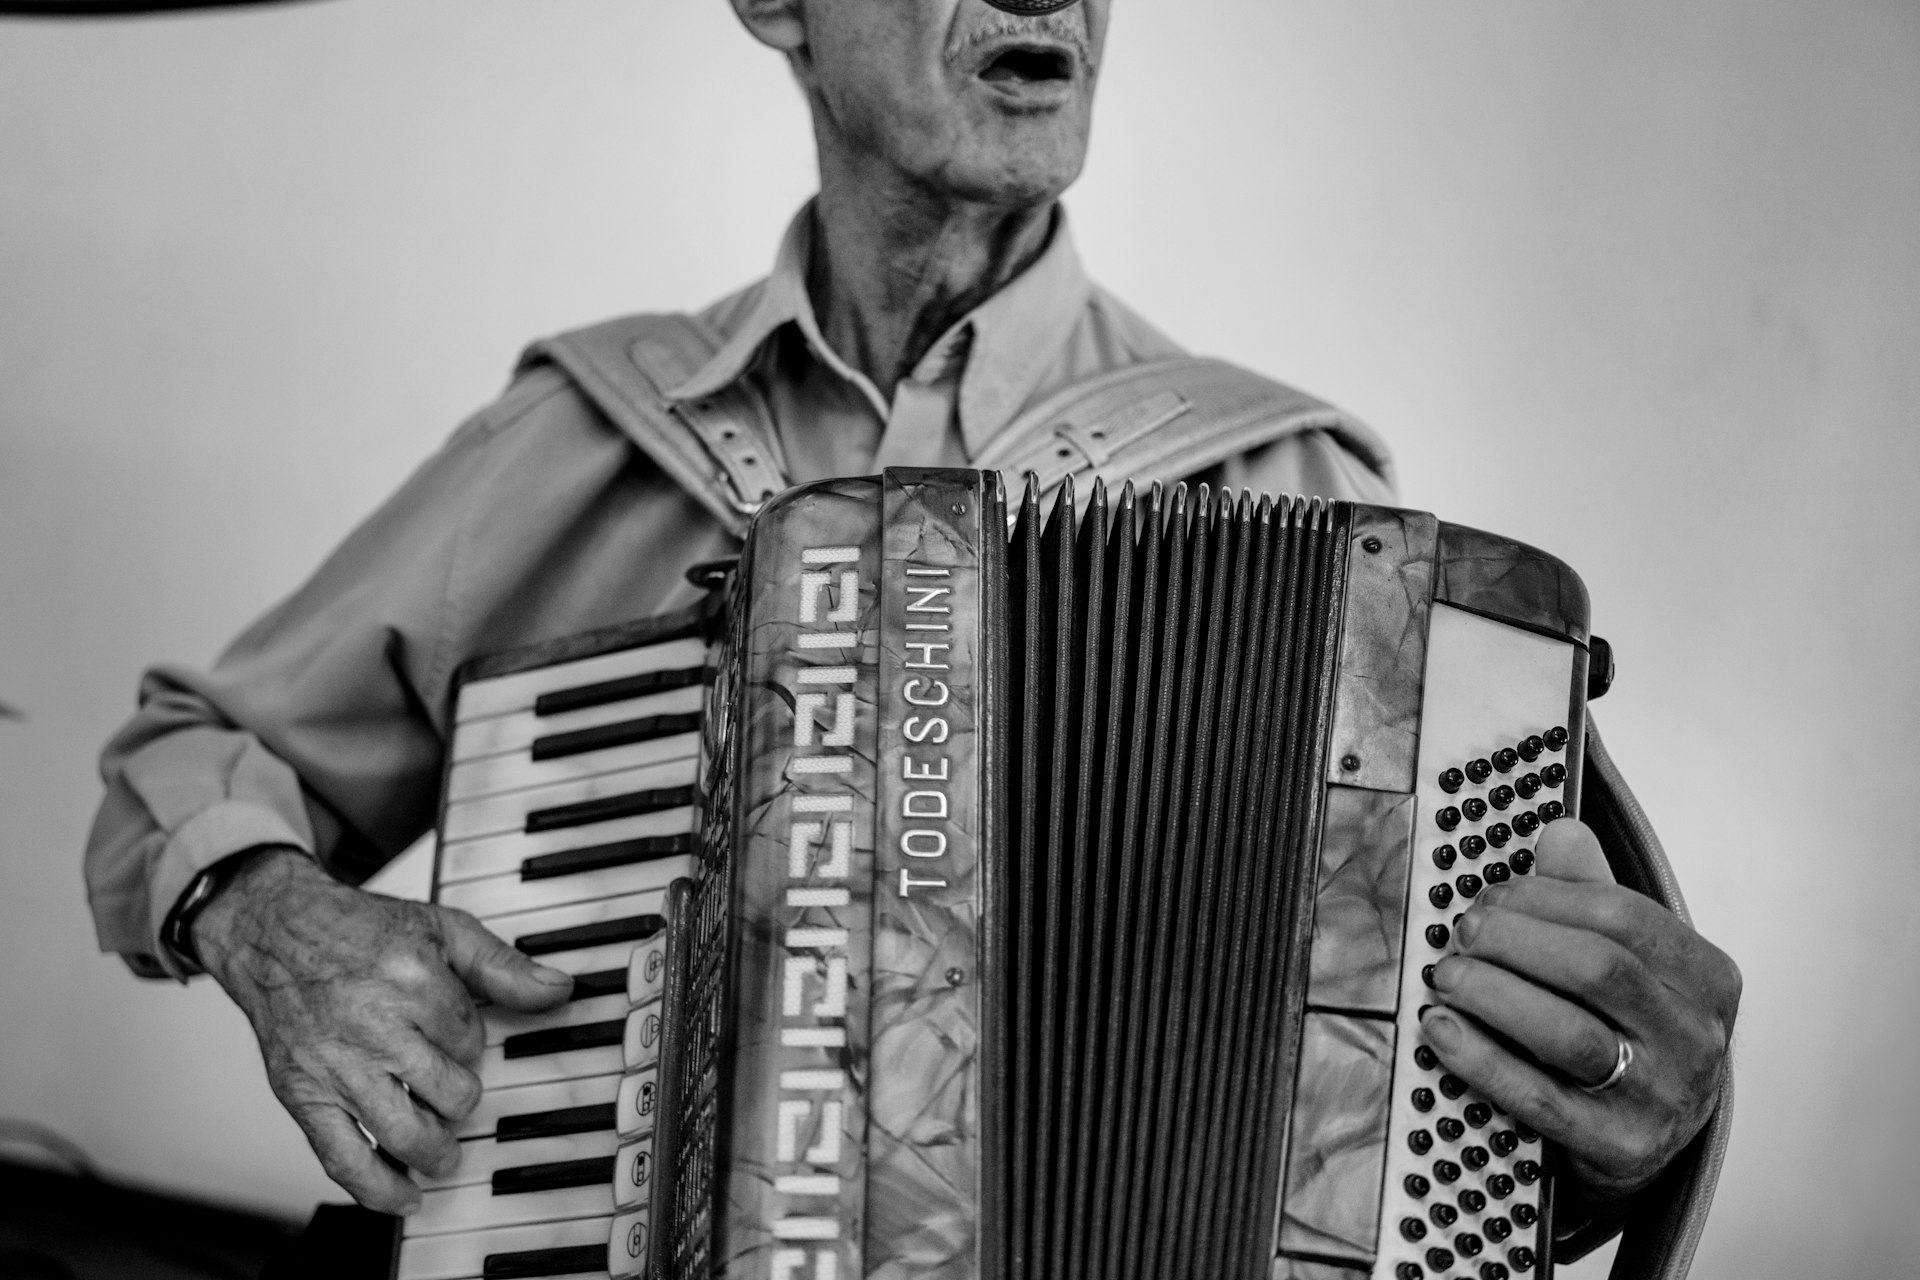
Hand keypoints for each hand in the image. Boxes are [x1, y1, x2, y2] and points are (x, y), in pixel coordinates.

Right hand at [192, 846, 574, 1212]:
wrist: (274, 933)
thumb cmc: (356, 931)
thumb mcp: (441, 929)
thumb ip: (501, 966)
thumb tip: (557, 990)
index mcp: (414, 981)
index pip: (473, 1041)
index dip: (473, 1046)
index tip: (458, 1040)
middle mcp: (375, 1027)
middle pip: (451, 1092)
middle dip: (461, 1096)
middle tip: (452, 1090)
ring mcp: (337, 1067)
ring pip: (407, 1133)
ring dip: (436, 1150)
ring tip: (444, 1150)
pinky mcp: (302, 1096)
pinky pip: (343, 1159)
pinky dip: (379, 1190)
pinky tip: (406, 1199)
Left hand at [1419, 819, 1739, 1201]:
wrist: (1648, 1136)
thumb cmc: (1630, 1034)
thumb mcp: (1628, 961)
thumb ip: (1593, 894)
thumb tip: (1559, 832)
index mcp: (1706, 978)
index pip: (1623, 917)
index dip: (1544, 898)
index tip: (1490, 897)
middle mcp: (1696, 1039)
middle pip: (1597, 969)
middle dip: (1514, 941)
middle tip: (1462, 933)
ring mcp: (1662, 1098)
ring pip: (1570, 1034)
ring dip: (1493, 994)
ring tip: (1446, 976)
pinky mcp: (1620, 1148)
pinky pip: (1540, 1098)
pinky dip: (1483, 1060)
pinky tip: (1442, 1029)